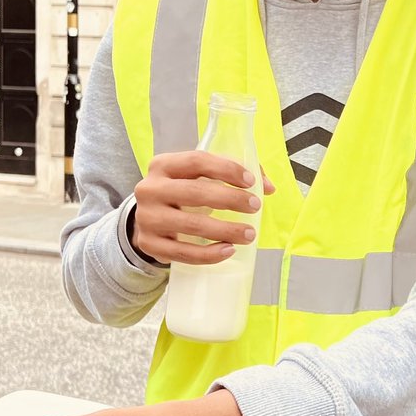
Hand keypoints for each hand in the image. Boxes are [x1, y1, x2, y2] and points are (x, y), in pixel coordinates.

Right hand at [132, 151, 274, 265]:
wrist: (149, 219)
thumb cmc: (182, 193)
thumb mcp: (200, 177)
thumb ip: (234, 175)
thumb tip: (268, 187)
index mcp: (163, 165)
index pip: (197, 161)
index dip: (226, 169)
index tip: (251, 181)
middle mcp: (150, 189)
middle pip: (195, 193)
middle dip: (230, 200)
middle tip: (255, 207)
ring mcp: (146, 218)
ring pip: (191, 225)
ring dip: (225, 230)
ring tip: (249, 234)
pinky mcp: (149, 244)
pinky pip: (183, 252)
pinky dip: (209, 254)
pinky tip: (229, 250)